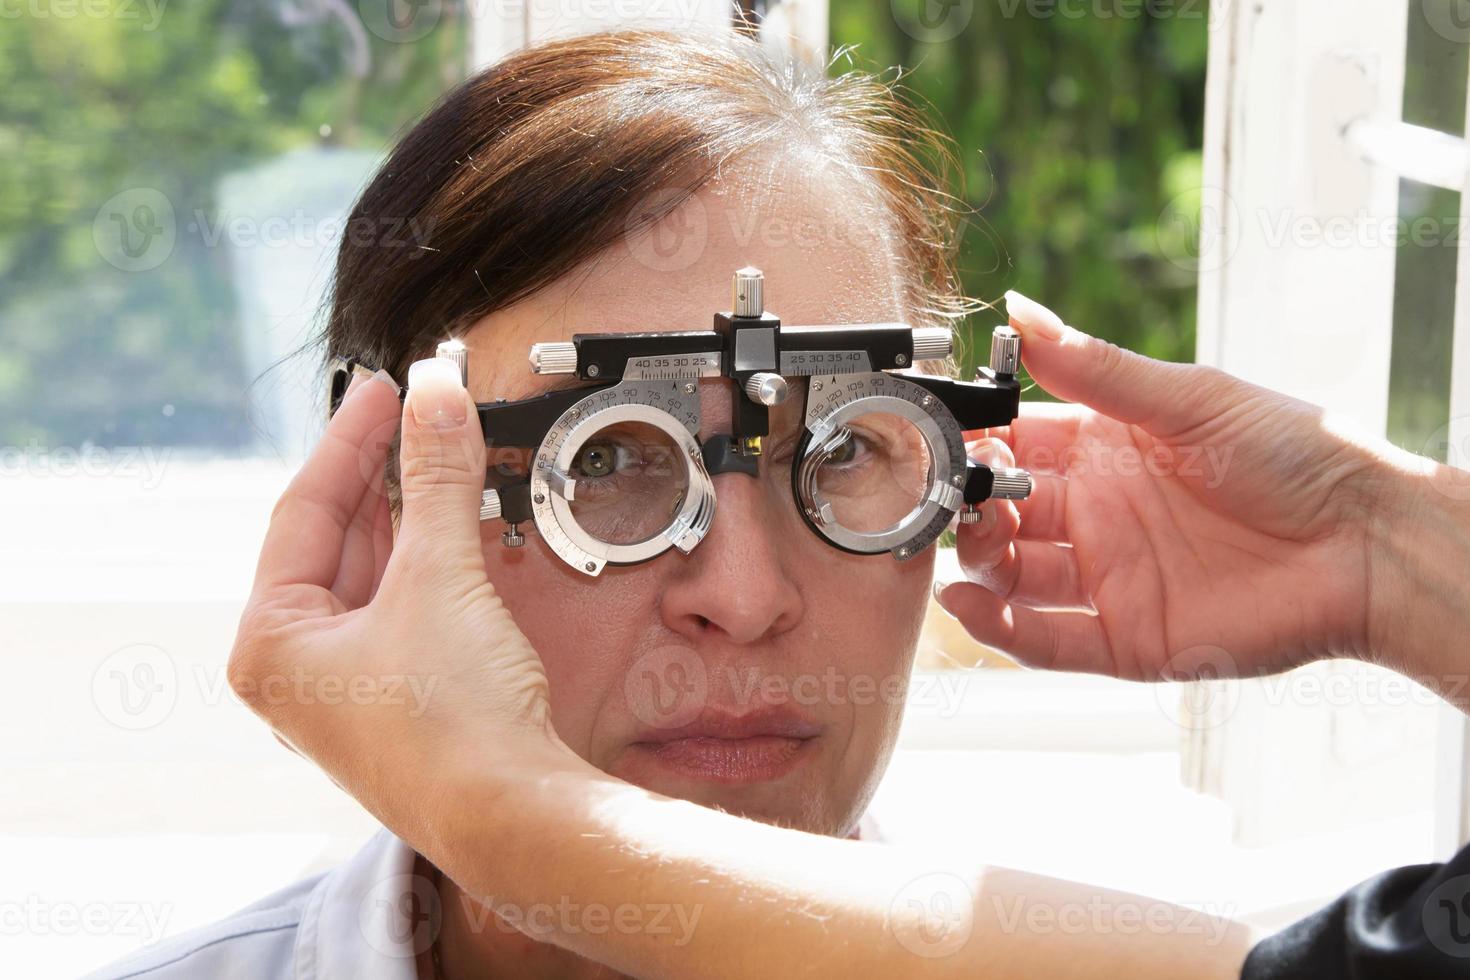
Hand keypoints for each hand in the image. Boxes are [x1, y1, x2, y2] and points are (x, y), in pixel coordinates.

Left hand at [226, 358, 564, 840]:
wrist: (511, 814)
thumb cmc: (452, 721)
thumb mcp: (438, 577)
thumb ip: (436, 479)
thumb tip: (436, 399)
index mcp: (269, 642)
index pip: (302, 511)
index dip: (348, 439)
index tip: (385, 388)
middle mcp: (296, 669)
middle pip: (336, 541)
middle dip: (382, 475)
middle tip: (421, 414)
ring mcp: (346, 688)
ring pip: (372, 574)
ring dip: (411, 516)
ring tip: (442, 458)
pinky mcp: (397, 699)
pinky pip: (402, 608)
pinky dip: (429, 563)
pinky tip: (455, 528)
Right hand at [937, 292, 1398, 681]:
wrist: (1370, 543)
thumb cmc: (1297, 454)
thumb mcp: (1186, 398)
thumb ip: (1094, 368)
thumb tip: (1019, 310)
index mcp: (1104, 449)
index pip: (1012, 446)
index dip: (972, 444)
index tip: (934, 439)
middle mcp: (1097, 515)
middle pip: (1002, 513)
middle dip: (966, 507)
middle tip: (947, 500)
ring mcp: (1109, 579)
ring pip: (1014, 577)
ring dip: (978, 563)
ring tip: (964, 545)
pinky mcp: (1127, 639)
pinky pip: (1047, 640)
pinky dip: (1000, 630)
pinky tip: (969, 606)